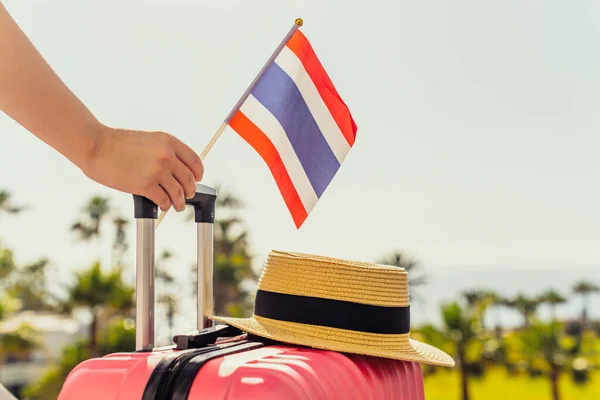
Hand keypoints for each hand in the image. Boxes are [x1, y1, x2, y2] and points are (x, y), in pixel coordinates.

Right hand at [80, 125, 202, 211]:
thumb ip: (163, 152)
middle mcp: (167, 156)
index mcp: (168, 141)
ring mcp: (157, 171)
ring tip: (178, 206)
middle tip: (187, 195)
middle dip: (190, 190)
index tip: (197, 179)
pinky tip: (162, 206)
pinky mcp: (145, 186)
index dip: (198, 173)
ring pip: (179, 193)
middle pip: (189, 179)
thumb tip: (175, 170)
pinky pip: (164, 200)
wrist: (95, 145)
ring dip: (179, 202)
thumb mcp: (148, 140)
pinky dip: (165, 205)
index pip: (194, 160)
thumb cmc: (116, 143)